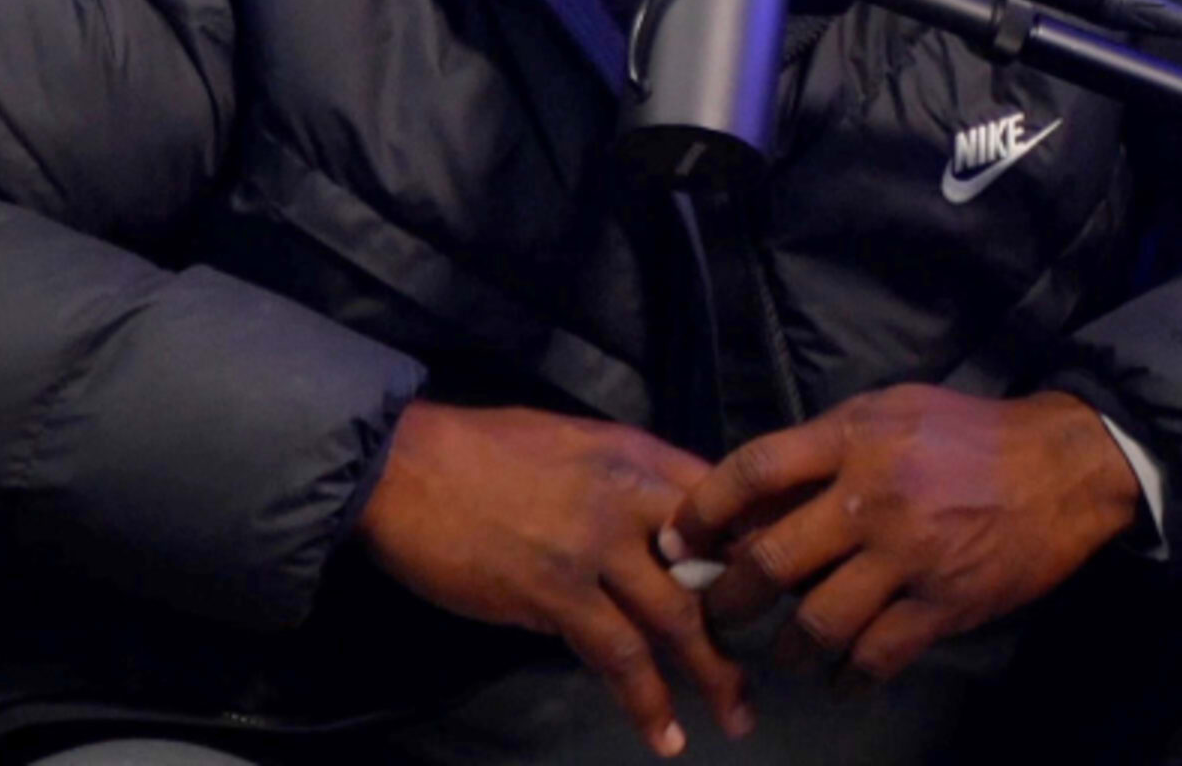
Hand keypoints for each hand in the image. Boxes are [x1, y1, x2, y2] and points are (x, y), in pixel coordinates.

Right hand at [353, 401, 753, 756]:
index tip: (781, 588)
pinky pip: (618, 655)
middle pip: (715, 564)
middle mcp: (628, 495)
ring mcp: (594, 545)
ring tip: (735, 718)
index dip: (757, 547)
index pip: (723, 500)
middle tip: (770, 667)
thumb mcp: (570, 444)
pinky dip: (646, 701)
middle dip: (749, 623)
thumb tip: (663, 525)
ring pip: (678, 618)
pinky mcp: (555, 592)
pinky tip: (665, 735)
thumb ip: (622, 481)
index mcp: (635, 454)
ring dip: (713, 676)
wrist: (400, 465)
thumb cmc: (477, 452)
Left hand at [666, 387, 1140, 685]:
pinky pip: (876, 655)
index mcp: (852, 440)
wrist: (1063, 468)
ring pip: (817, 622)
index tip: (677, 540)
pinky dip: (849, 676)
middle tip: (717, 613)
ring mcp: (907, 557)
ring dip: (788, 649)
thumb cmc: (968, 433)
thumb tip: (756, 495)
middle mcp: (870, 498)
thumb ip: (824, 447)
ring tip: (784, 655)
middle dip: (730, 597)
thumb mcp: (889, 413)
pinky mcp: (943, 605)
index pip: (753, 470)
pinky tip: (842, 679)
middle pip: (771, 559)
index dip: (703, 509)